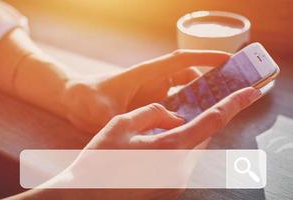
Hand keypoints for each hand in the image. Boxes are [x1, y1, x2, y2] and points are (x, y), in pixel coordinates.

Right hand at [55, 87, 259, 199]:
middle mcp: (179, 169)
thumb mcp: (121, 124)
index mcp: (170, 149)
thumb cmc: (99, 160)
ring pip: (192, 148)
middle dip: (203, 117)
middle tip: (197, 102)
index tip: (252, 92)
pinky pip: (182, 160)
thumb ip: (153, 113)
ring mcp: (175, 182)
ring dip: (187, 132)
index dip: (234, 104)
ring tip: (171, 123)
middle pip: (202, 135)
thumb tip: (173, 115)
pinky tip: (160, 141)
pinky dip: (179, 146)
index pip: (212, 120)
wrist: (86, 195)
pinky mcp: (169, 188)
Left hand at [63, 50, 229, 131]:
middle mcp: (153, 81)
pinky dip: (184, 113)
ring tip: (213, 115)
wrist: (75, 100)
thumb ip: (125, 125)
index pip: (181, 62)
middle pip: (188, 78)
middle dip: (209, 85)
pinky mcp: (148, 104)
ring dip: (198, 102)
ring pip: (183, 93)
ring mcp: (151, 92)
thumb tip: (152, 137)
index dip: (205, 59)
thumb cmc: (87, 99)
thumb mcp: (103, 112)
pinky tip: (189, 128)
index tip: (228, 61)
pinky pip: (173, 106)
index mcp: (146, 74)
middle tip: (228, 98)